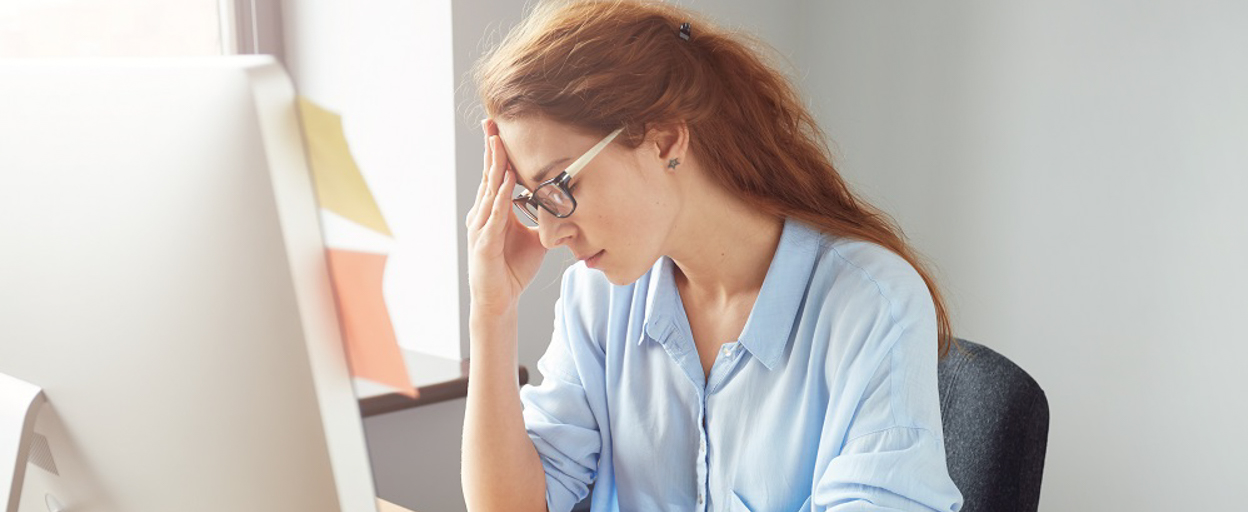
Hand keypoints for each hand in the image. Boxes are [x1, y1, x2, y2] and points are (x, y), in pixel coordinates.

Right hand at [465, 119, 546, 315]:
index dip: (497, 152)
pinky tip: (506, 183)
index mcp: (492, 210)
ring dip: (495, 167)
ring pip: (489, 191)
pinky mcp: (483, 244)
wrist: (499, 300)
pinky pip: (494, 217)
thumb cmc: (513, 267)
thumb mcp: (535, 237)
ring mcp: (480, 228)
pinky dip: (500, 199)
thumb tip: (567, 204)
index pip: (495, 175)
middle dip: (490, 149)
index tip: (499, 127)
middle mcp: (482, 214)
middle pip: (488, 176)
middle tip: (491, 122)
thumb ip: (545, 219)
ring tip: (498, 143)